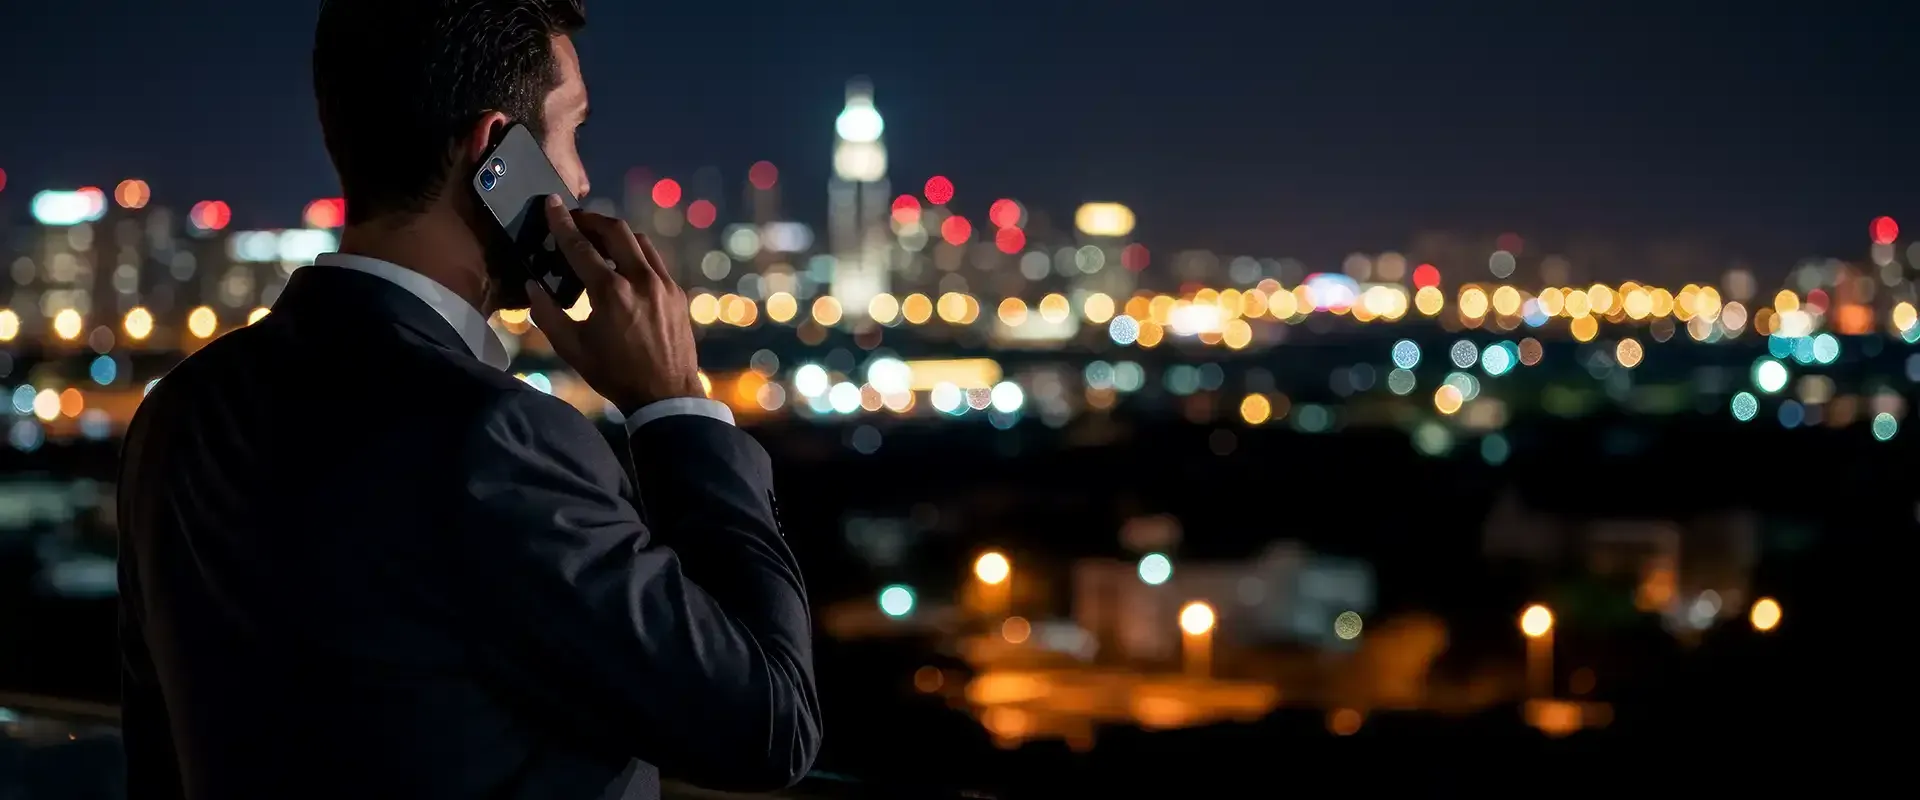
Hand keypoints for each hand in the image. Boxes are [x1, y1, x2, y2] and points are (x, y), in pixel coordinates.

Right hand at [526, 195, 703, 413]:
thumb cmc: (614, 374)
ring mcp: (663, 284)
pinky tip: (623, 265)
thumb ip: (547, 314)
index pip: (580, 246)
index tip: (550, 203)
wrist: (665, 394)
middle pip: (616, 230)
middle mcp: (641, 279)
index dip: (562, 222)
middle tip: (574, 220)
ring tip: (597, 241)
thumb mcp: (572, 348)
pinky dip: (635, 253)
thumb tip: (531, 285)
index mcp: (611, 292)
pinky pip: (654, 260)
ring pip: (639, 241)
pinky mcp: (677, 292)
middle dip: (592, 219)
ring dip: (616, 234)